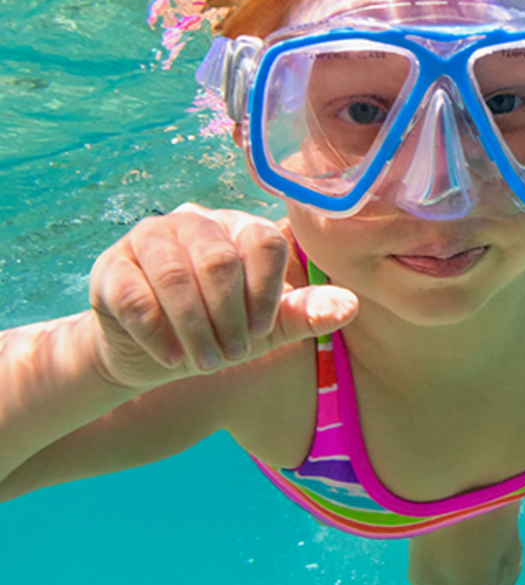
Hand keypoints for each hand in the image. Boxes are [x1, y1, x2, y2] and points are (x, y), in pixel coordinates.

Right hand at [87, 203, 356, 388]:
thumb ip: (305, 314)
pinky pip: (136, 297)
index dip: (267, 292)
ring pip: (176, 276)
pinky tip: (170, 357)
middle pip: (219, 260)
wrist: (150, 353)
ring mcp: (148, 238)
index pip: (264, 243)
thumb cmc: (219, 331)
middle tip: (232, 356)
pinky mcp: (112, 267)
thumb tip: (351, 305)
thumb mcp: (267, 328)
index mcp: (239, 227)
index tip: (263, 332)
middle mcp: (194, 221)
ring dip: (195, 328)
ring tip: (204, 363)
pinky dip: (158, 333)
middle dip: (229, 318)